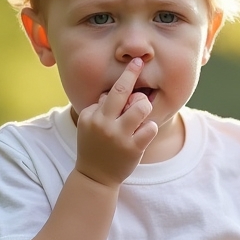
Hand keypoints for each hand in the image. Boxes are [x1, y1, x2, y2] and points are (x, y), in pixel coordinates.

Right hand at [73, 58, 157, 186]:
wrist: (94, 177)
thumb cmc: (94, 145)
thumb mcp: (89, 124)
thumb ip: (100, 107)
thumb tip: (115, 91)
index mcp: (91, 115)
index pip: (110, 93)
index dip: (125, 79)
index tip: (135, 63)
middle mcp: (103, 124)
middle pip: (121, 92)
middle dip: (132, 74)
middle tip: (139, 62)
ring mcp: (118, 136)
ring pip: (141, 107)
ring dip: (144, 107)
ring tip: (140, 115)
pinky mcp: (133, 149)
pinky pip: (150, 127)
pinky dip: (150, 127)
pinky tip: (143, 132)